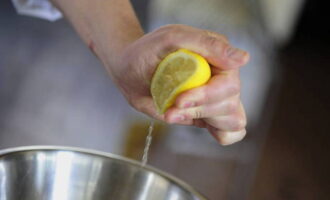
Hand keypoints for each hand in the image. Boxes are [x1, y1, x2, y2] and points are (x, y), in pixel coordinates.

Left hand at [111, 24, 248, 144]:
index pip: (229, 85)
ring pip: (233, 120)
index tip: (180, 100)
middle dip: (199, 110)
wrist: (130, 69)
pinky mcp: (207, 114)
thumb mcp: (173, 38)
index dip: (206, 96)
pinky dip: (220, 134)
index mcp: (219, 57)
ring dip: (202, 119)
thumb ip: (207, 44)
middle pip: (230, 105)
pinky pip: (230, 132)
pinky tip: (196, 122)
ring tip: (174, 112)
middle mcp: (222, 78)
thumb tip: (243, 58)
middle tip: (172, 106)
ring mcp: (216, 98)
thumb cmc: (148, 51)